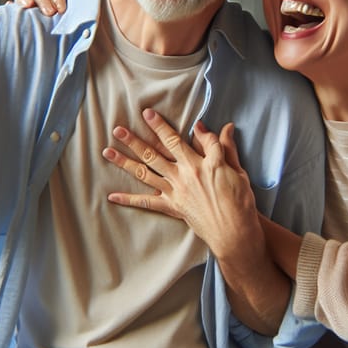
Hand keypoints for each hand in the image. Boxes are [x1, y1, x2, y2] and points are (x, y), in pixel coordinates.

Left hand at [103, 109, 291, 333]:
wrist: (234, 232)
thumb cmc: (240, 202)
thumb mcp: (237, 171)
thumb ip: (226, 148)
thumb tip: (225, 127)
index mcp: (202, 163)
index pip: (183, 138)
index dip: (166, 125)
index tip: (151, 115)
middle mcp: (185, 174)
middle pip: (156, 151)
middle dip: (136, 139)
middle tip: (118, 129)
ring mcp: (176, 191)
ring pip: (146, 172)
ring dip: (125, 161)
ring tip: (108, 151)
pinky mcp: (172, 208)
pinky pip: (147, 202)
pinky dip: (129, 199)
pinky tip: (112, 195)